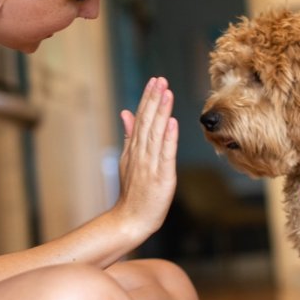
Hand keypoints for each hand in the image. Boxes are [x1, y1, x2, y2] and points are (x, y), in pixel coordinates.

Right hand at [115, 77, 178, 240]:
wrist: (130, 219)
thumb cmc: (132, 192)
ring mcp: (150, 164)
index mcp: (134, 149)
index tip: (155, 81)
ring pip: (156, 133)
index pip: (141, 118)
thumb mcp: (127, 160)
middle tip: (161, 80)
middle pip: (148, 122)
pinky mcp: (161, 176)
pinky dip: (169, 138)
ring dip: (161, 112)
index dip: (148, 99)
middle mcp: (141, 153)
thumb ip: (129, 136)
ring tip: (167, 93)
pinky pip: (165, 154)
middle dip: (154, 99)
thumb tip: (126, 112)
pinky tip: (172, 122)